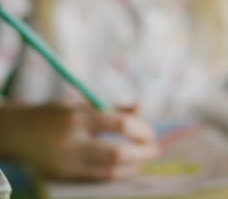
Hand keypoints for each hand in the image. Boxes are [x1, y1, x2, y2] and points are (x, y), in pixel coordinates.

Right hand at [0, 103, 157, 180]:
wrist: (16, 133)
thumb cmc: (54, 115)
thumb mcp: (80, 105)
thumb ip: (112, 109)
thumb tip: (142, 108)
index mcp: (79, 116)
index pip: (120, 124)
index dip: (142, 130)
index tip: (151, 133)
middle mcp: (72, 140)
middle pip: (118, 152)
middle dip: (143, 152)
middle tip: (155, 149)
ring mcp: (66, 162)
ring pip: (110, 170)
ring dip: (134, 166)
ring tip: (144, 159)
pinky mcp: (63, 176)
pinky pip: (97, 179)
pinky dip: (117, 174)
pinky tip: (127, 169)